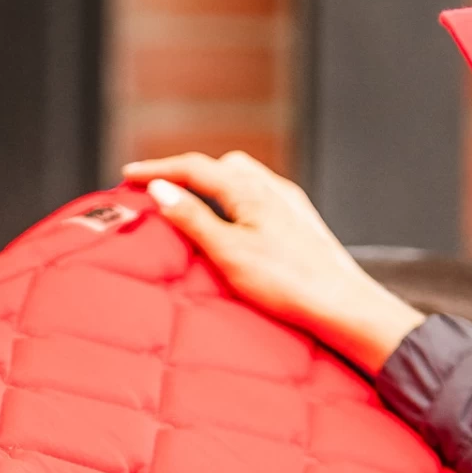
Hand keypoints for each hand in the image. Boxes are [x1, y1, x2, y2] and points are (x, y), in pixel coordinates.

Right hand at [122, 150, 423, 374]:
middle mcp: (273, 189)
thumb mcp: (229, 253)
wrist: (343, 305)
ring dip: (214, 186)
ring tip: (192, 206)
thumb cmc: (288, 284)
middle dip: (187, 173)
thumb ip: (193, 219)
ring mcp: (290, 205)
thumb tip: (160, 189)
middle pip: (221, 167)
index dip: (158, 169)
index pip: (194, 168)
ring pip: (244, 180)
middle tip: (159, 190)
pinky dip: (235, 202)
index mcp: (250, 191)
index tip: (128, 176)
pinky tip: (234, 225)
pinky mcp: (301, 223)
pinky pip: (260, 198)